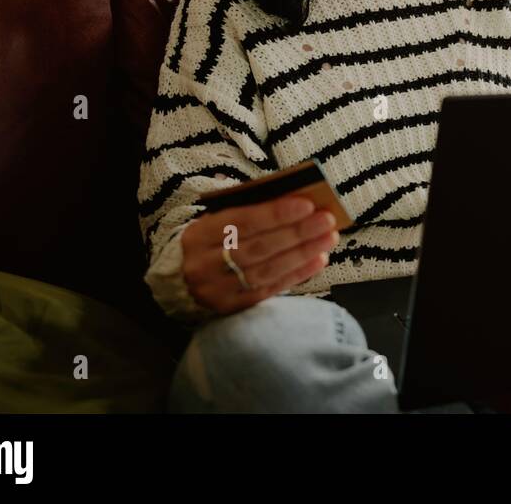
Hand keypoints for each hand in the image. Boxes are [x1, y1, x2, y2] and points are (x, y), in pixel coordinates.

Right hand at [181, 196, 338, 314]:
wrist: (182, 279)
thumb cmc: (213, 240)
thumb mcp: (219, 220)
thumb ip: (249, 211)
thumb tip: (295, 203)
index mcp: (198, 235)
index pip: (240, 222)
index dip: (275, 214)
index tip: (307, 204)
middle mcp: (204, 265)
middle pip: (257, 248)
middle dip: (296, 233)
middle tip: (326, 220)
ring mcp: (217, 290)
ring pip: (266, 271)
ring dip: (303, 253)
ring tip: (328, 238)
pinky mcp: (232, 308)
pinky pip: (270, 290)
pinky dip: (297, 274)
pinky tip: (318, 260)